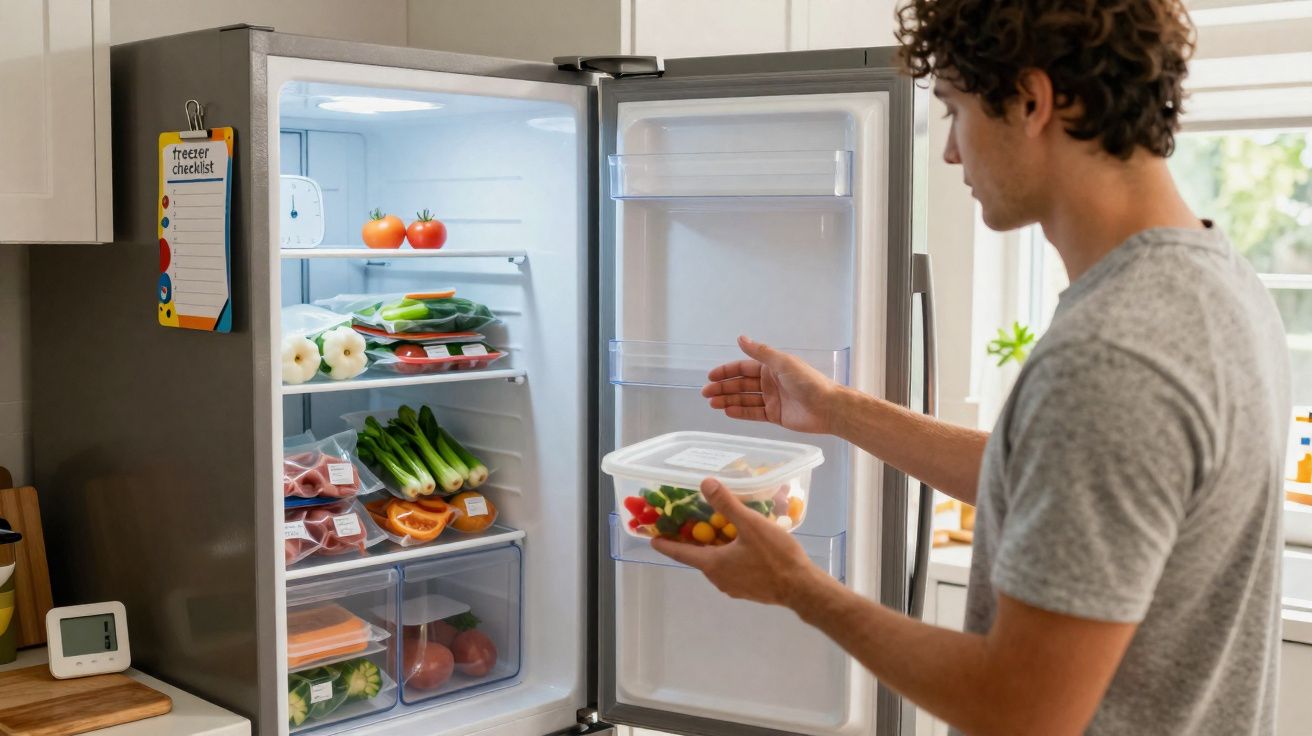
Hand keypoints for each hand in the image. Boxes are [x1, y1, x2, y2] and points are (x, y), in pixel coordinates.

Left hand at [652, 478, 826, 608]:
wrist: (802, 588)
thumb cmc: (774, 557)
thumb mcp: (750, 524)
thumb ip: (727, 504)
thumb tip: (704, 484)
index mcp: (713, 564)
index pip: (681, 553)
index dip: (666, 544)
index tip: (652, 539)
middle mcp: (718, 579)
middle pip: (699, 557)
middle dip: (693, 541)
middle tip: (691, 524)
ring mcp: (734, 587)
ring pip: (717, 563)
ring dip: (714, 548)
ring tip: (720, 529)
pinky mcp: (749, 590)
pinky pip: (732, 569)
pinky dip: (729, 556)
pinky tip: (743, 545)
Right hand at [702, 336, 840, 434]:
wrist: (827, 407)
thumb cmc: (807, 382)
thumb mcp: (782, 362)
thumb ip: (760, 352)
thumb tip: (741, 337)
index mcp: (771, 367)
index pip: (743, 368)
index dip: (726, 371)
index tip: (711, 376)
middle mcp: (769, 382)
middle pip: (741, 385)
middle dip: (723, 388)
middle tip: (706, 393)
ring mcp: (772, 399)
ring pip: (744, 399)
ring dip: (728, 400)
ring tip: (712, 403)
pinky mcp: (775, 415)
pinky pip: (753, 413)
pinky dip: (740, 412)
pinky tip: (727, 411)